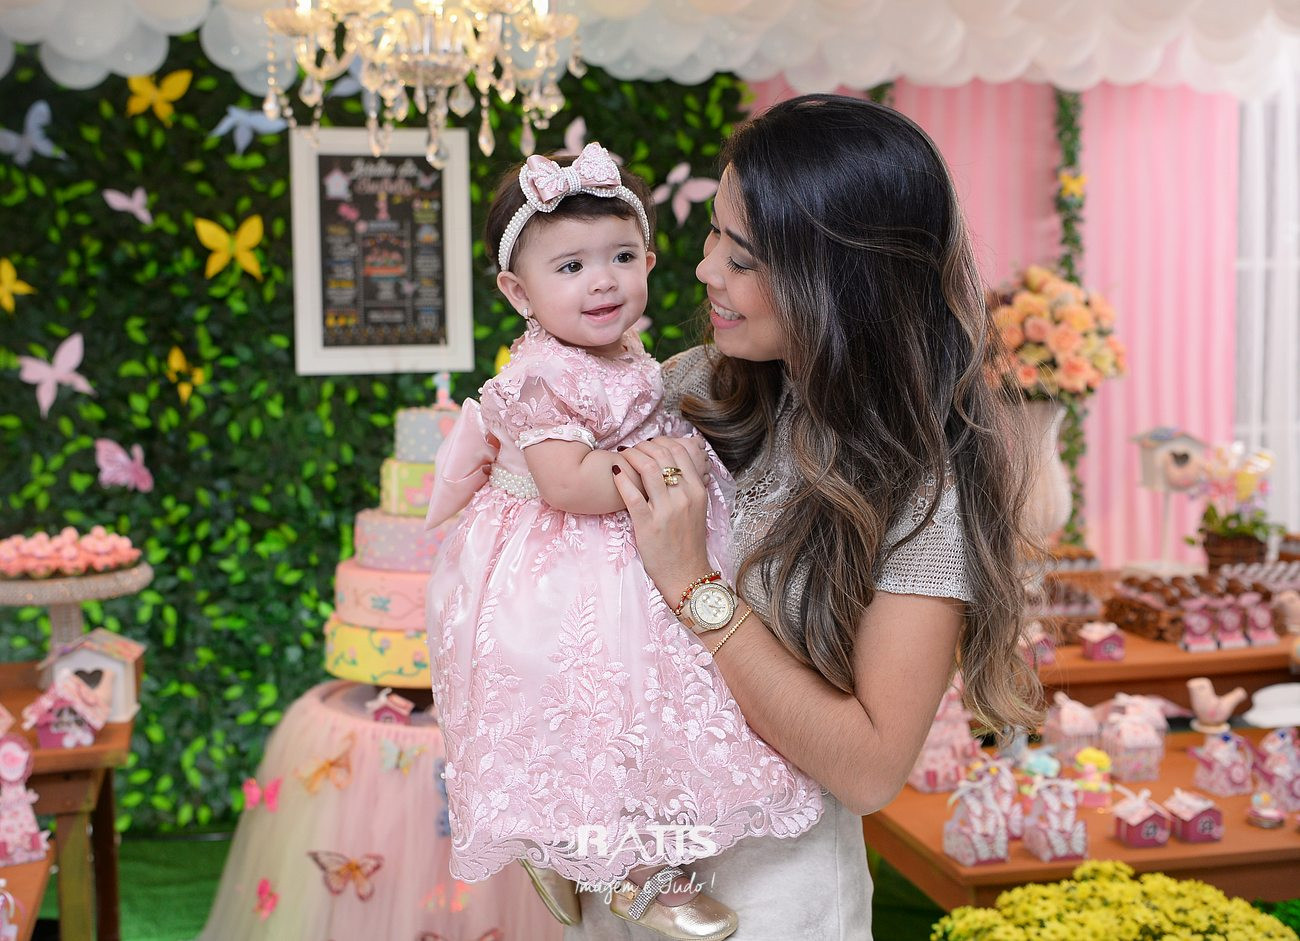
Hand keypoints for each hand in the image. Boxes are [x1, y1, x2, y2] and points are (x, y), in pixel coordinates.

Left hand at [611, 438, 712, 602]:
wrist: (686, 574)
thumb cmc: (687, 541)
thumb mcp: (697, 508)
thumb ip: (688, 485)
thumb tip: (675, 462)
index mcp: (697, 490)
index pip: (680, 451)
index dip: (661, 442)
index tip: (648, 445)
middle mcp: (685, 497)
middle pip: (662, 455)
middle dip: (643, 447)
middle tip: (632, 450)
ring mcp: (667, 510)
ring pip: (648, 468)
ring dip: (631, 457)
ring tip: (622, 458)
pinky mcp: (649, 524)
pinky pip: (632, 494)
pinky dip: (621, 478)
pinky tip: (614, 472)